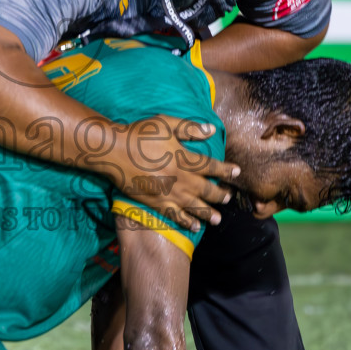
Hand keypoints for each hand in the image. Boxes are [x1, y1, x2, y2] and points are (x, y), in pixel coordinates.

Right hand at [107, 115, 237, 231]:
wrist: (114, 151)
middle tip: (228, 198)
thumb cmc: (139, 134)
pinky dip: (187, 221)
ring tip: (218, 219)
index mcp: (185, 158)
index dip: (226, 170)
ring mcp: (169, 193)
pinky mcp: (156, 202)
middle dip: (220, 195)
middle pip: (206, 190)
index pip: (212, 166)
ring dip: (208, 213)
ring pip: (194, 206)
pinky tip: (195, 226)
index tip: (236, 173)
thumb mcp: (166, 123)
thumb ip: (190, 128)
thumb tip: (212, 130)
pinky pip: (175, 215)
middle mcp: (181, 178)